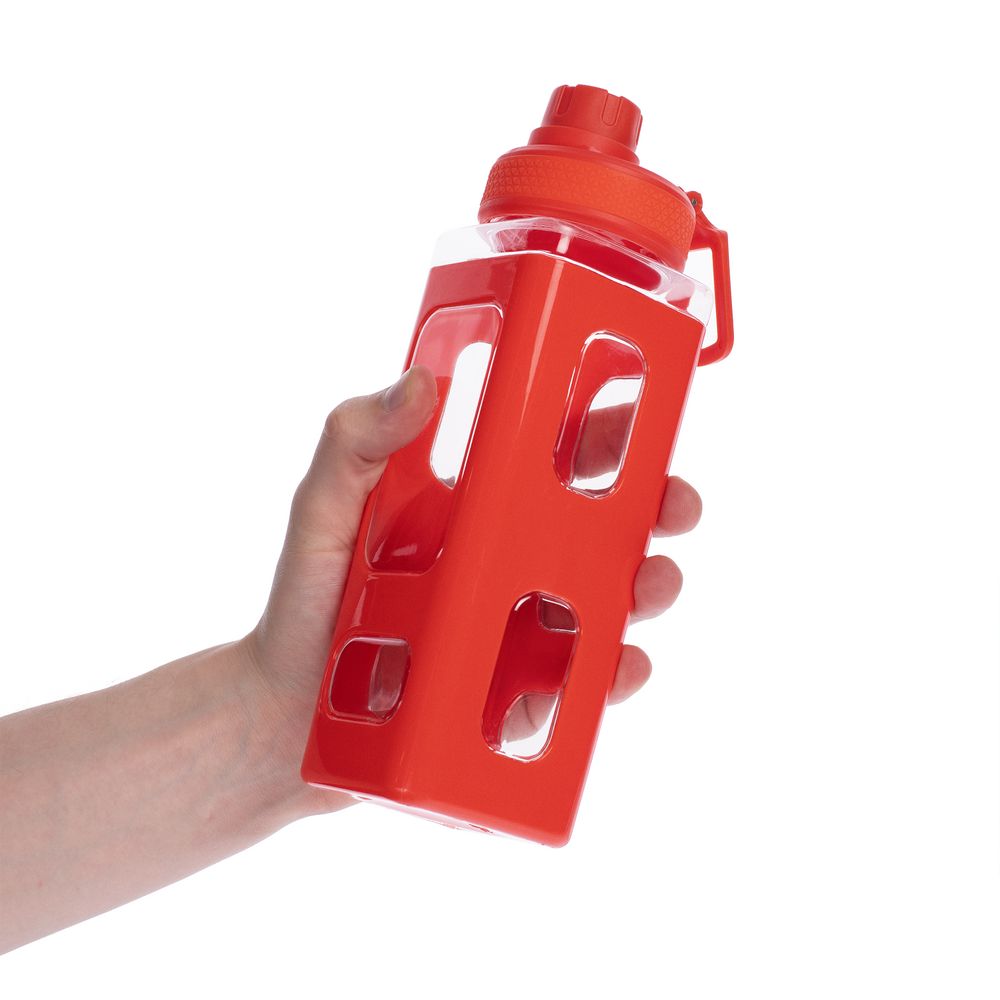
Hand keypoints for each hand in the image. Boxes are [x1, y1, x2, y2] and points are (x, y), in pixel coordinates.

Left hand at [241, 364, 700, 808]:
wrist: (278, 721)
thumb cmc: (301, 608)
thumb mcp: (319, 514)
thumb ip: (353, 443)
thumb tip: (419, 380)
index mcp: (470, 506)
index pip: (550, 454)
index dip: (604, 428)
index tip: (645, 405)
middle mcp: (504, 563)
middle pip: (598, 526)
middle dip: (651, 508)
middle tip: (678, 502)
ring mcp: (515, 629)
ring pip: (603, 603)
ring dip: (644, 589)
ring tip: (654, 582)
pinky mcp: (516, 697)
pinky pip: (578, 686)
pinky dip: (610, 676)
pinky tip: (622, 663)